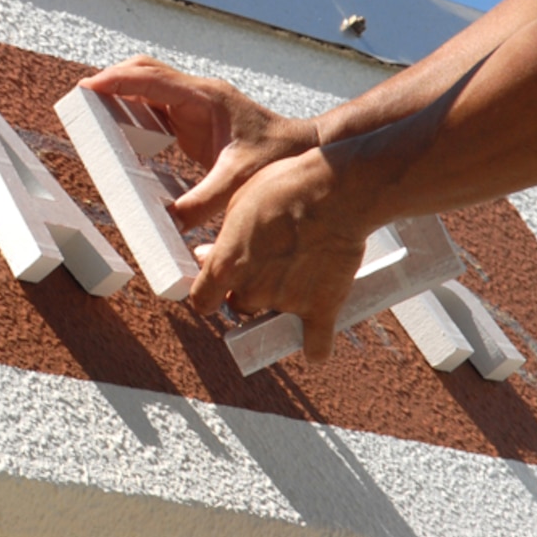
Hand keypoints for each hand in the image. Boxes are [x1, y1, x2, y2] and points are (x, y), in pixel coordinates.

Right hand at [79, 55, 319, 227]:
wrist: (309, 149)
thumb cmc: (280, 157)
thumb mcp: (238, 182)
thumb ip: (203, 202)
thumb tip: (168, 222)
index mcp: (204, 98)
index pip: (150, 79)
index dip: (116, 82)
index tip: (87, 87)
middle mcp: (197, 95)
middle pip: (143, 72)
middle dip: (111, 81)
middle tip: (81, 98)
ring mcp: (195, 107)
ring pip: (147, 88)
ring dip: (120, 95)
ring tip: (90, 113)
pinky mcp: (194, 123)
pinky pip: (156, 109)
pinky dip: (133, 113)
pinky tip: (119, 133)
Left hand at [187, 149, 372, 359]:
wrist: (335, 193)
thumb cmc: (281, 189)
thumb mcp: (236, 205)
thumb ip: (222, 241)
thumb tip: (204, 258)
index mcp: (225, 265)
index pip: (202, 301)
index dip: (208, 294)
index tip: (215, 283)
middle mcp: (252, 290)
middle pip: (240, 305)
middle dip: (247, 289)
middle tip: (266, 262)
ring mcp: (287, 303)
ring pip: (273, 317)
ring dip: (279, 304)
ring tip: (297, 272)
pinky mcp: (322, 309)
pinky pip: (316, 346)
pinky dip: (315, 347)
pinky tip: (314, 345)